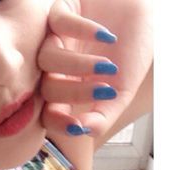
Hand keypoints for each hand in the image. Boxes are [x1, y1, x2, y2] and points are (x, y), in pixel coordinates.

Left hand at [38, 0, 152, 139]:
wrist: (146, 14)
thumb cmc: (130, 53)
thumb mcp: (121, 92)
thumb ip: (102, 117)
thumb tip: (83, 132)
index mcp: (67, 91)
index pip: (48, 114)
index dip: (57, 123)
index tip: (77, 126)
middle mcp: (56, 68)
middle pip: (47, 89)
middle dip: (75, 94)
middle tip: (104, 89)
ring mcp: (56, 38)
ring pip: (47, 59)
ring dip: (78, 66)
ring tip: (107, 66)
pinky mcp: (61, 9)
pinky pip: (59, 23)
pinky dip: (83, 31)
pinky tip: (106, 36)